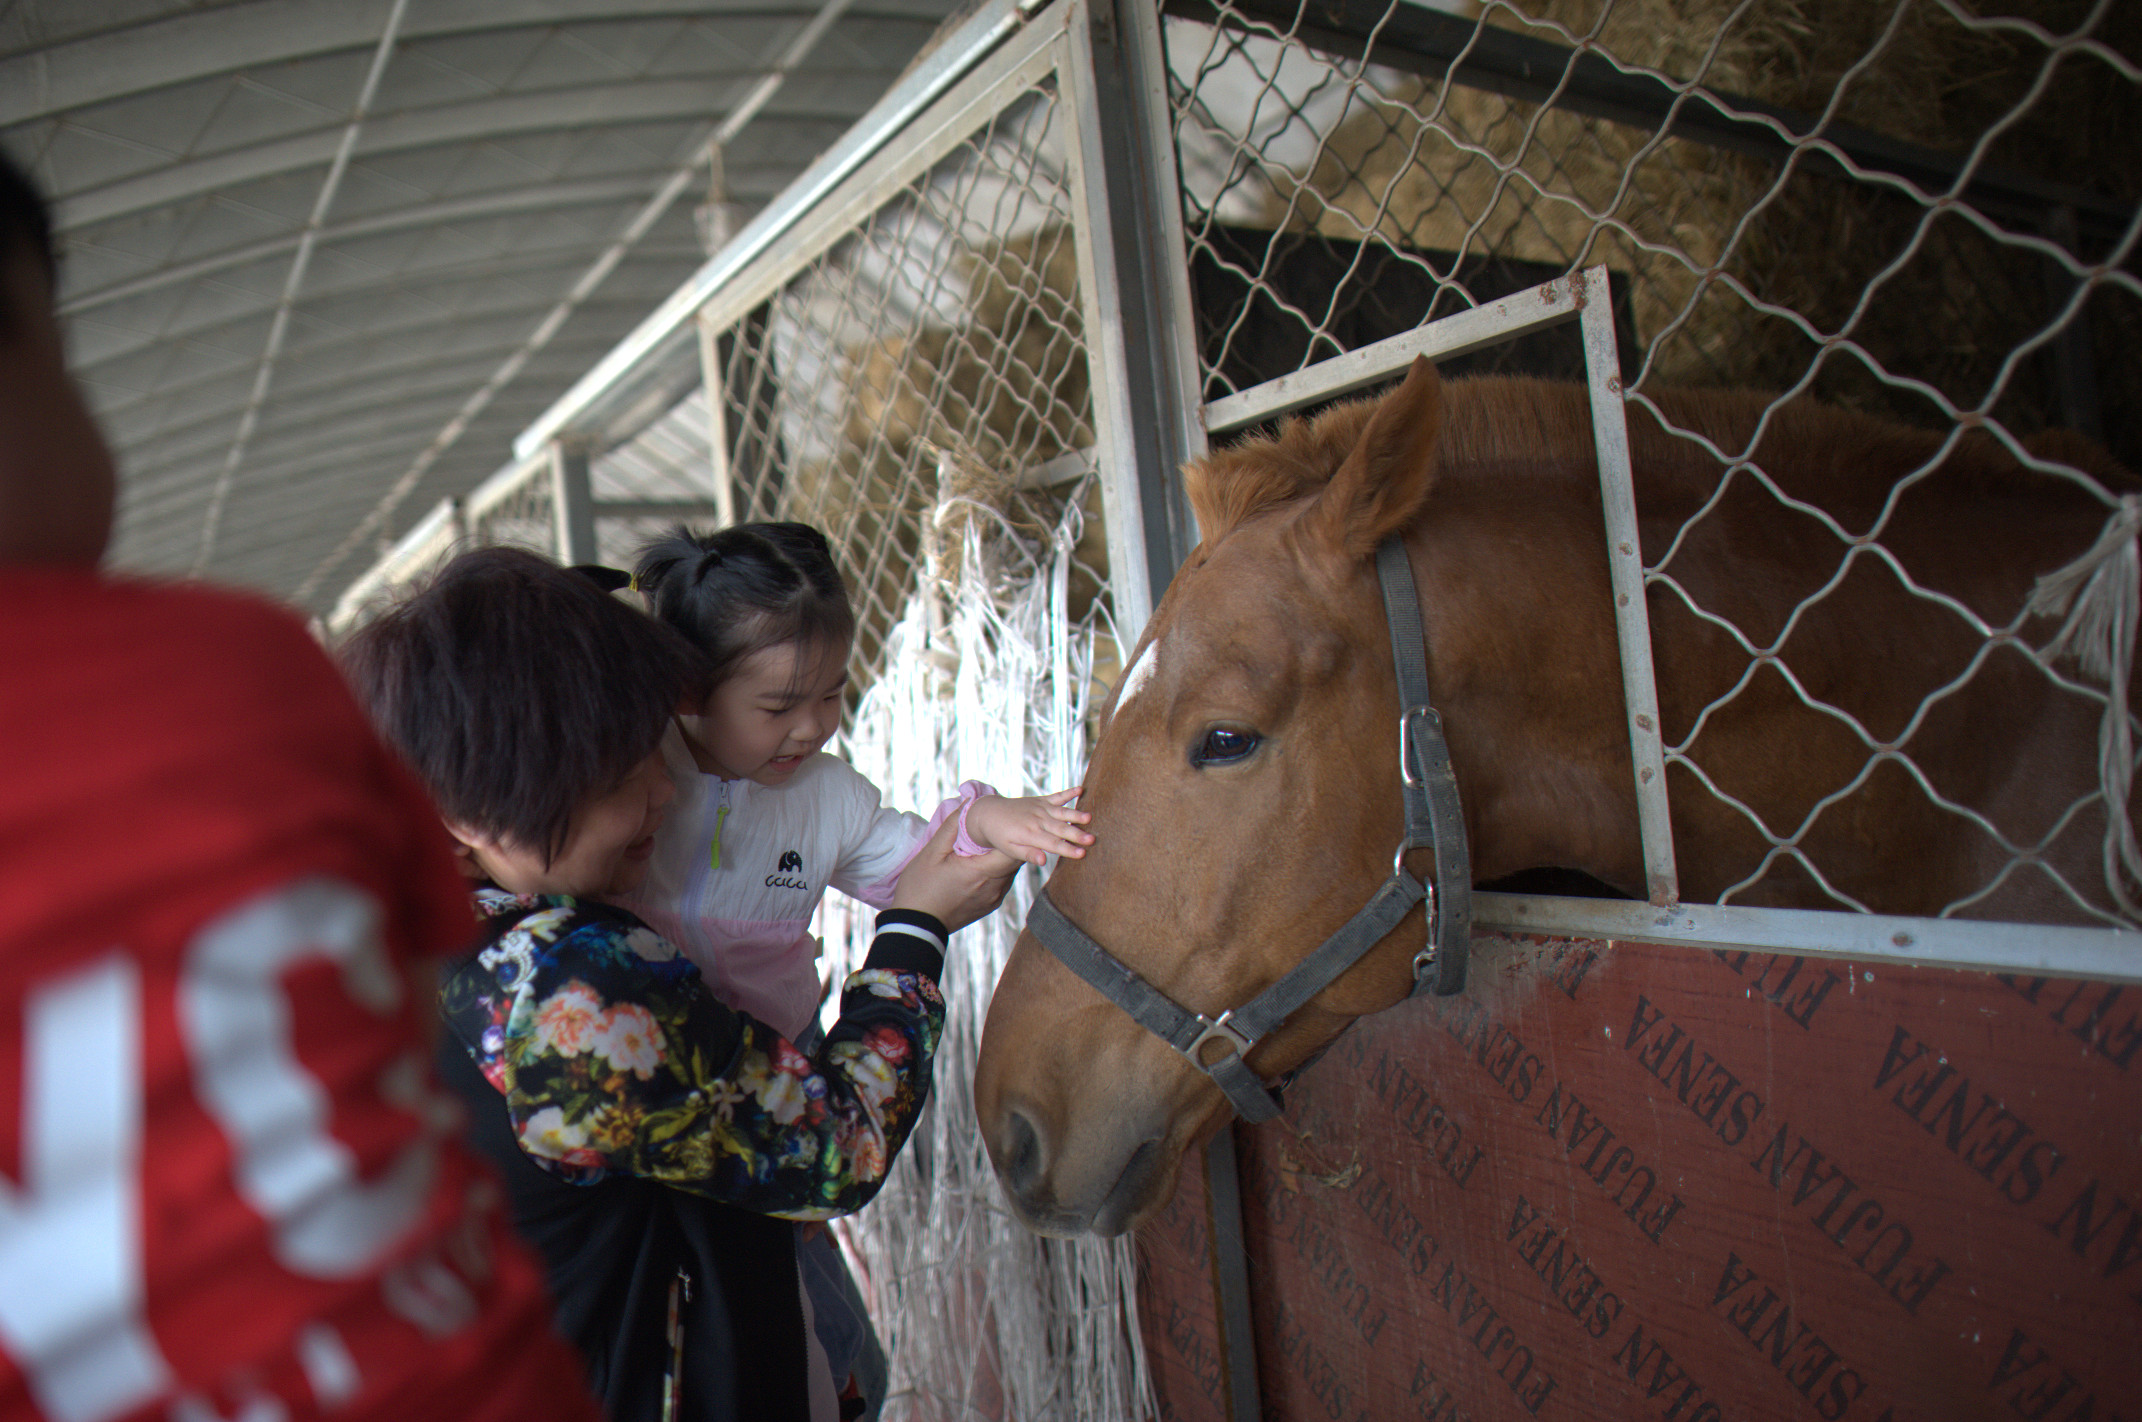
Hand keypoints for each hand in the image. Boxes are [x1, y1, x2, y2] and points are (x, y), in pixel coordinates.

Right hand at [893, 812, 1021, 930]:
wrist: (916, 927)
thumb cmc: (920, 889)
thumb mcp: (931, 853)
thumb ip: (952, 826)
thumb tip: (968, 803)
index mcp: (982, 872)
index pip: (1015, 848)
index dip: (1013, 832)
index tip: (1003, 820)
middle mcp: (994, 888)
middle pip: (1015, 858)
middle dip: (1010, 841)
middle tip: (996, 827)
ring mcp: (994, 899)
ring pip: (1010, 870)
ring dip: (1003, 855)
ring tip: (989, 842)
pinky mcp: (989, 906)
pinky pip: (1002, 882)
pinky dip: (997, 869)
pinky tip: (982, 862)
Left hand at [964, 787, 1092, 866]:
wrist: (990, 814)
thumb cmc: (1001, 836)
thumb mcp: (1010, 849)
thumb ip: (1028, 854)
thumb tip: (1043, 861)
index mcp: (1030, 834)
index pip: (1052, 844)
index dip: (1068, 849)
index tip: (1082, 854)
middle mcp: (1037, 820)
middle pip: (1061, 829)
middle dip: (1077, 834)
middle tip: (1093, 839)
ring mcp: (1040, 808)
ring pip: (1062, 812)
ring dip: (1076, 814)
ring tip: (1090, 817)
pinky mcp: (1041, 800)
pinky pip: (1057, 796)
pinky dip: (1069, 792)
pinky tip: (1081, 789)